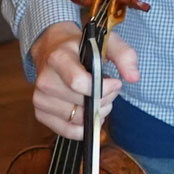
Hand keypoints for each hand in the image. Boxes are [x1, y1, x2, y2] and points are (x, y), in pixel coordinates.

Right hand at [29, 20, 137, 140]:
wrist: (52, 49)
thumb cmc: (82, 47)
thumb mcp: (106, 41)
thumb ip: (124, 55)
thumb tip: (133, 77)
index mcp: (58, 58)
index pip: (78, 82)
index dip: (103, 88)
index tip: (115, 83)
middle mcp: (45, 80)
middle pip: (81, 103)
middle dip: (104, 100)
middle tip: (110, 90)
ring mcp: (40, 99)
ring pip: (76, 120)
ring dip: (96, 114)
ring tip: (100, 100)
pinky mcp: (40, 113)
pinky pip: (67, 132)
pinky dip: (84, 128)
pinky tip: (91, 114)